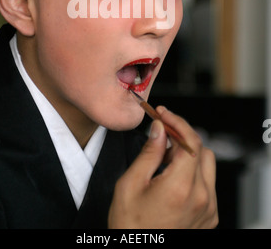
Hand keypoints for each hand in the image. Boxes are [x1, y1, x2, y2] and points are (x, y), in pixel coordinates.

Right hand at [108, 107, 217, 228]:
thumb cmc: (130, 225)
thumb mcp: (131, 184)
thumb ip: (149, 153)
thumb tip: (160, 128)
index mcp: (181, 188)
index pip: (191, 141)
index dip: (177, 122)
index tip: (163, 114)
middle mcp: (202, 198)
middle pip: (202, 149)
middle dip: (182, 135)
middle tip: (162, 131)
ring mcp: (208, 209)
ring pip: (208, 164)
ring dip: (189, 152)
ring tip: (166, 154)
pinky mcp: (209, 216)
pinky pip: (208, 183)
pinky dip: (193, 170)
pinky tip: (173, 173)